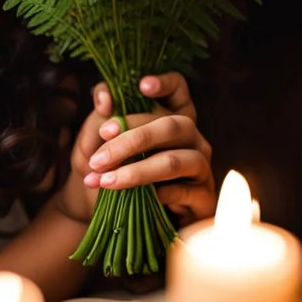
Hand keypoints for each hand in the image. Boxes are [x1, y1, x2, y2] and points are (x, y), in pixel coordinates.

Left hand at [61, 73, 214, 227]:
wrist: (126, 219)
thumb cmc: (116, 170)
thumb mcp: (100, 143)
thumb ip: (100, 118)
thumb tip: (104, 100)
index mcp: (169, 116)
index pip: (178, 88)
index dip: (165, 82)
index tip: (141, 86)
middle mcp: (191, 137)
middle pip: (171, 124)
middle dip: (130, 138)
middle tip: (97, 156)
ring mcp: (201, 166)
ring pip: (173, 160)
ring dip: (135, 171)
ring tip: (105, 181)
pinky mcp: (203, 198)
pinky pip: (181, 191)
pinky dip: (155, 194)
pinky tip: (136, 198)